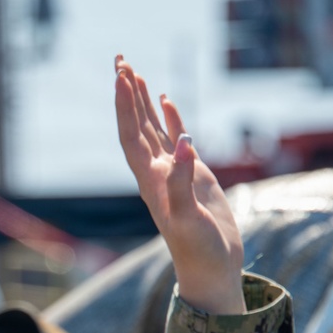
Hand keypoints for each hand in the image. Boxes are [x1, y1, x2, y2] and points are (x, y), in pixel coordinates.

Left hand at [114, 57, 244, 313]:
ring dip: (143, 102)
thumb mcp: (189, 219)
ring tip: (134, 72)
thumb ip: (184, 183)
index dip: (125, 107)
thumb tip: (185, 144)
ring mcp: (175, 174)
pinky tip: (167, 101)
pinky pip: (178, 140)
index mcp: (151, 182)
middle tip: (120, 60)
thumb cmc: (198, 252)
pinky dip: (172, 119)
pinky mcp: (194, 177)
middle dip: (128, 94)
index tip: (120, 77)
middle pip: (137, 126)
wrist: (212, 271)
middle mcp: (157, 174)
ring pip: (154, 129)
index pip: (131, 137)